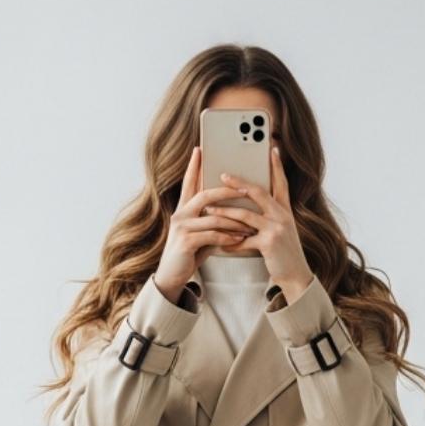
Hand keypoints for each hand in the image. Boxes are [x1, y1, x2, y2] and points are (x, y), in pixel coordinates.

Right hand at [154, 145, 252, 302]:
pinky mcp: (185, 242)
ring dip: (234, 220)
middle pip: (205, 195)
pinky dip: (228, 237)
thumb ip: (212, 219)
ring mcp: (181, 228)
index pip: (189, 182)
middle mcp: (180, 214)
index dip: (194, 166)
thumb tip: (235, 209)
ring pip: (213, 217)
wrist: (173, 276)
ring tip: (251, 223)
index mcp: (183, 209)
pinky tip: (240, 240)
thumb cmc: (190, 252)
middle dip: (227, 191)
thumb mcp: (201, 232)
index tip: (200, 149)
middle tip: (245, 188)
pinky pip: (212, 235)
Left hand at [213, 144, 313, 302]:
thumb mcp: (280, 230)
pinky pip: (243, 239)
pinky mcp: (269, 244)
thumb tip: (247, 205)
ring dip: (224, 210)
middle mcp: (283, 215)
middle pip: (259, 192)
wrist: (296, 276)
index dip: (277, 166)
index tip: (272, 149)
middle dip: (239, 183)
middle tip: (222, 175)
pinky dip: (229, 242)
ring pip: (245, 214)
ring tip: (208, 207)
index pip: (281, 182)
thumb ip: (267, 216)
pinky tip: (218, 244)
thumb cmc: (283, 253)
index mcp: (285, 210)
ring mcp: (277, 229)